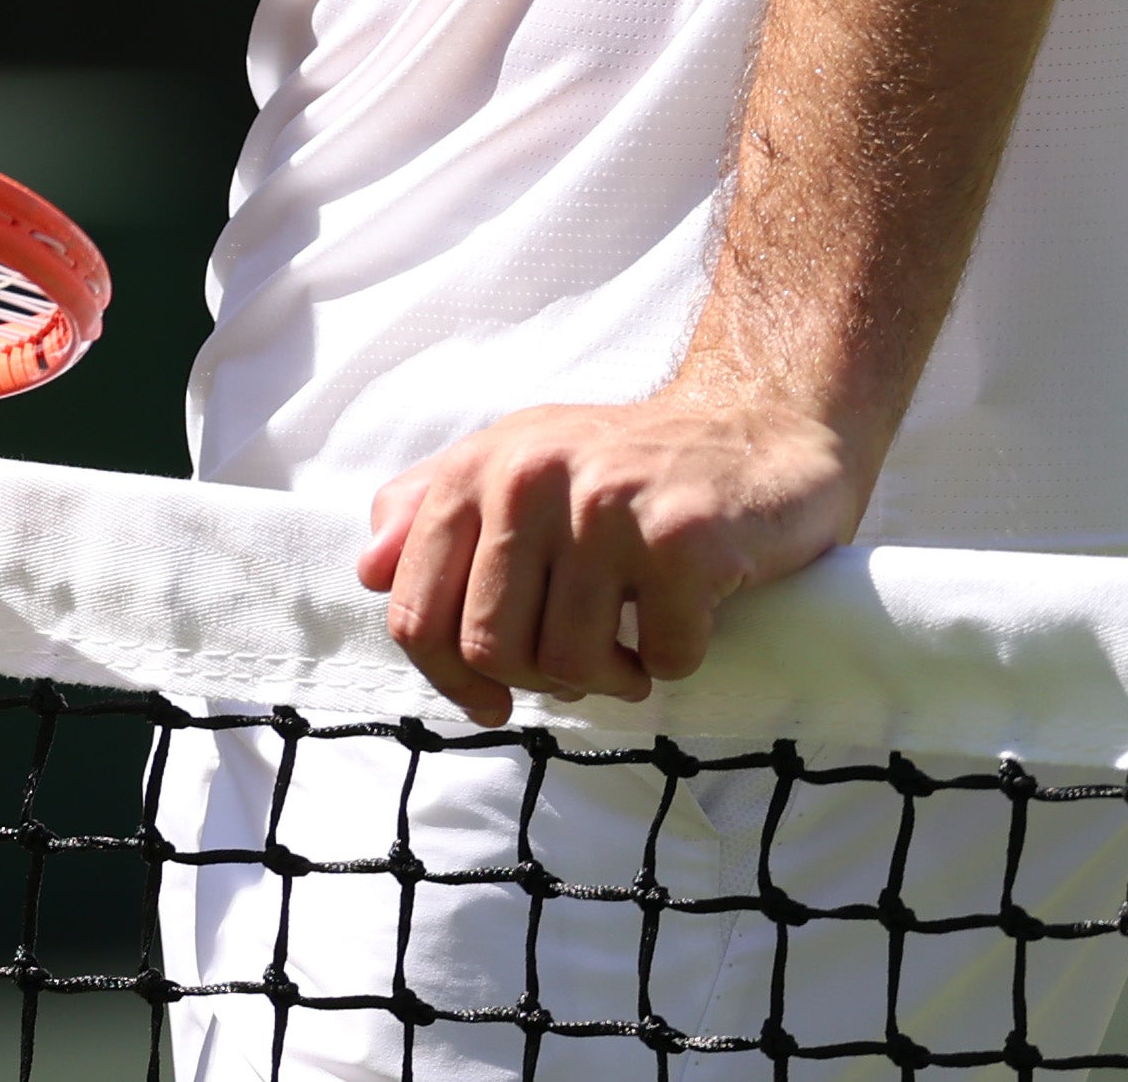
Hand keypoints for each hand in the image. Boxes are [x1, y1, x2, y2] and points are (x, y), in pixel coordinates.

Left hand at [356, 389, 870, 723]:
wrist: (759, 426)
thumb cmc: (627, 464)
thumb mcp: (516, 462)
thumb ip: (430, 509)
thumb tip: (369, 571)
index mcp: (477, 469)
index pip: (418, 613)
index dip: (449, 678)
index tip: (490, 701)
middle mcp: (530, 478)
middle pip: (492, 649)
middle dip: (539, 682)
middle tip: (584, 664)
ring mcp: (607, 507)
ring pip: (571, 665)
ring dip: (611, 679)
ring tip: (633, 646)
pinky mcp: (685, 541)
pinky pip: (660, 659)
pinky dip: (675, 660)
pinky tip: (686, 617)